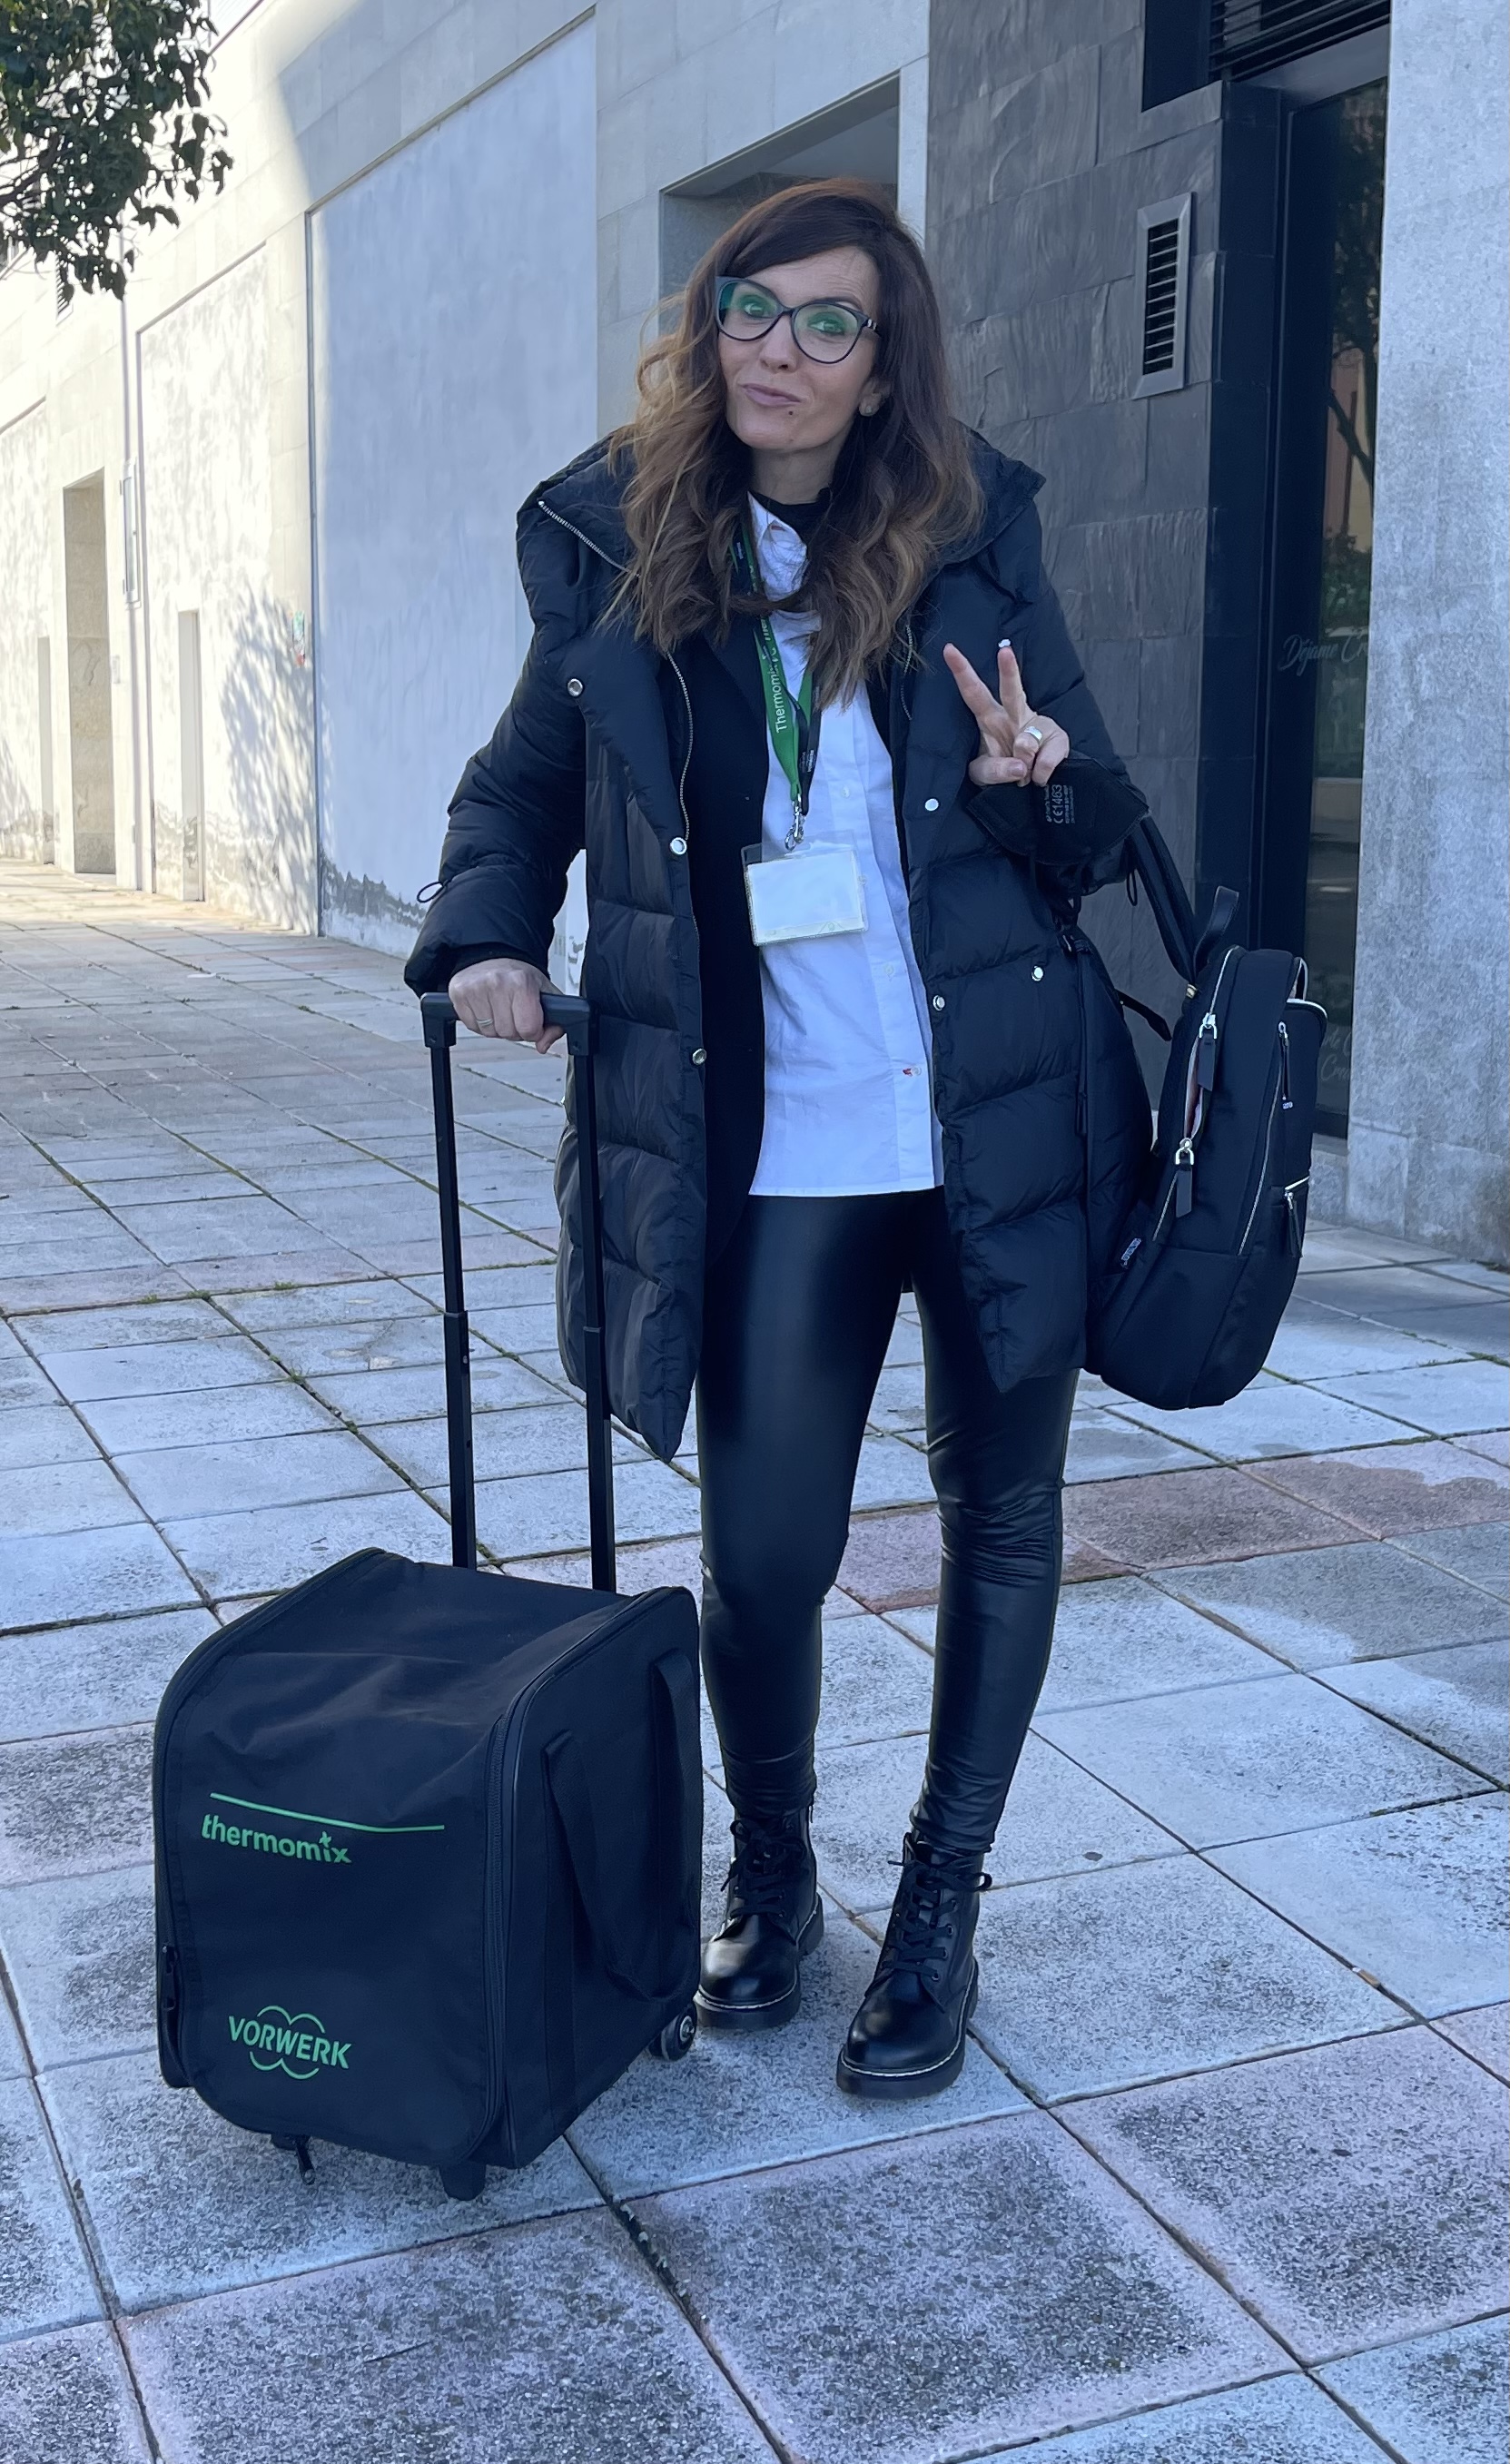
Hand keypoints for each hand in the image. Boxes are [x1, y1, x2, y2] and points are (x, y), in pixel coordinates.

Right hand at [447, 957, 562, 1051]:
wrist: (493, 955)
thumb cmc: (518, 975)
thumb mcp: (544, 993)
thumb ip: (554, 1022)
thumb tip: (543, 1044)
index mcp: (521, 982)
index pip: (529, 1028)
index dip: (532, 1030)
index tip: (530, 1020)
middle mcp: (497, 983)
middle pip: (508, 1033)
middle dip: (514, 1029)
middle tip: (513, 1012)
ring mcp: (475, 988)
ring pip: (489, 1033)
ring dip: (496, 1027)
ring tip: (499, 1008)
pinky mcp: (459, 994)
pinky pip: (472, 1027)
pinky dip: (480, 1023)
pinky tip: (485, 1007)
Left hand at [942, 640, 1069, 787]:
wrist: (1033, 782)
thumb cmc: (1002, 773)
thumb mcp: (985, 775)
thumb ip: (995, 771)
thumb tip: (1021, 767)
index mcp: (989, 718)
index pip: (973, 692)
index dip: (962, 672)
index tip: (948, 649)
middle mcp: (1013, 716)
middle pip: (1010, 691)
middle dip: (1008, 672)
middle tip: (1004, 651)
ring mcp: (1036, 727)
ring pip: (1034, 731)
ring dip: (1026, 750)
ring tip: (1023, 774)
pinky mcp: (1057, 738)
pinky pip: (1045, 759)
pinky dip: (1039, 773)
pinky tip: (1038, 776)